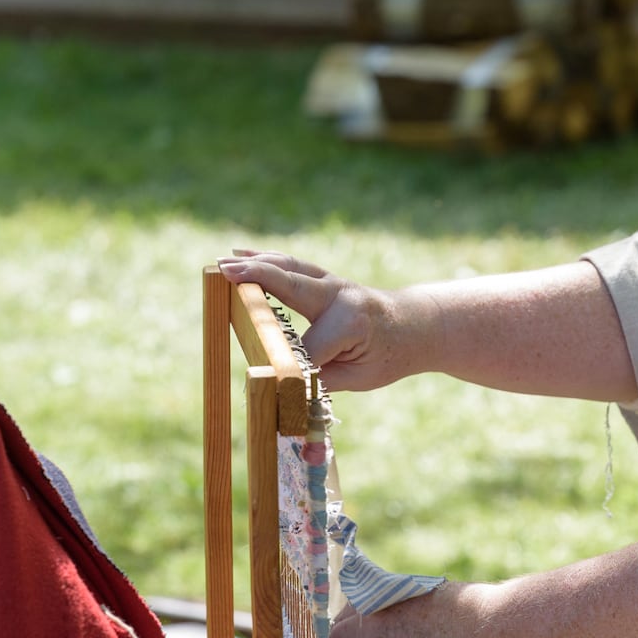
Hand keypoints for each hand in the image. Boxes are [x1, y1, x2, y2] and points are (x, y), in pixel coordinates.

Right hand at [216, 249, 428, 391]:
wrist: (414, 328)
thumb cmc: (388, 357)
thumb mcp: (361, 378)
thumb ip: (322, 378)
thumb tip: (282, 383)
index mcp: (352, 323)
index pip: (307, 346)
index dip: (290, 364)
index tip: (272, 382)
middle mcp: (341, 295)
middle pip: (292, 286)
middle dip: (257, 279)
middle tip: (224, 272)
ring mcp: (335, 283)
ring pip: (291, 269)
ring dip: (256, 264)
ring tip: (225, 262)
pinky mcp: (327, 280)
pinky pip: (294, 268)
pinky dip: (268, 261)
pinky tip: (243, 255)